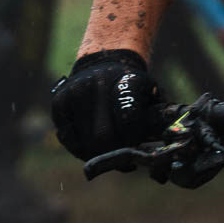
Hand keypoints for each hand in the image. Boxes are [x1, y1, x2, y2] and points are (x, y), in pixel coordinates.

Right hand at [50, 49, 166, 163]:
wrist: (103, 64)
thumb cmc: (131, 88)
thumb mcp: (150, 93)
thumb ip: (158, 119)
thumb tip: (164, 149)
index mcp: (126, 80)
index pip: (129, 121)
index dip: (133, 141)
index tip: (137, 146)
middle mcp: (97, 84)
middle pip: (104, 138)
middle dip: (114, 153)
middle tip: (123, 159)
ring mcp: (75, 93)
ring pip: (85, 143)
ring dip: (98, 155)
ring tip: (108, 152)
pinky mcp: (59, 103)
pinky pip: (68, 140)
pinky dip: (80, 149)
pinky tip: (91, 145)